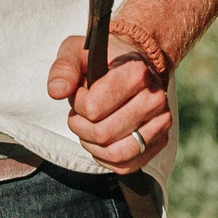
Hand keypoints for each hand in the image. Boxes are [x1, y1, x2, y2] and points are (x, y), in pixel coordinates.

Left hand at [46, 31, 171, 173]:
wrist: (133, 65)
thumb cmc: (103, 59)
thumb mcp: (77, 51)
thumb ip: (64, 68)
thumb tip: (56, 91)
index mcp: (136, 73)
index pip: (93, 107)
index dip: (77, 103)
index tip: (79, 91)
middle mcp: (154, 100)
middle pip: (103, 133)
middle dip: (80, 126)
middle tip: (79, 112)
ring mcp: (160, 123)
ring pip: (115, 153)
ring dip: (92, 144)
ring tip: (88, 126)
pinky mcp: (159, 142)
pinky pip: (126, 165)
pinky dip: (105, 157)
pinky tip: (100, 139)